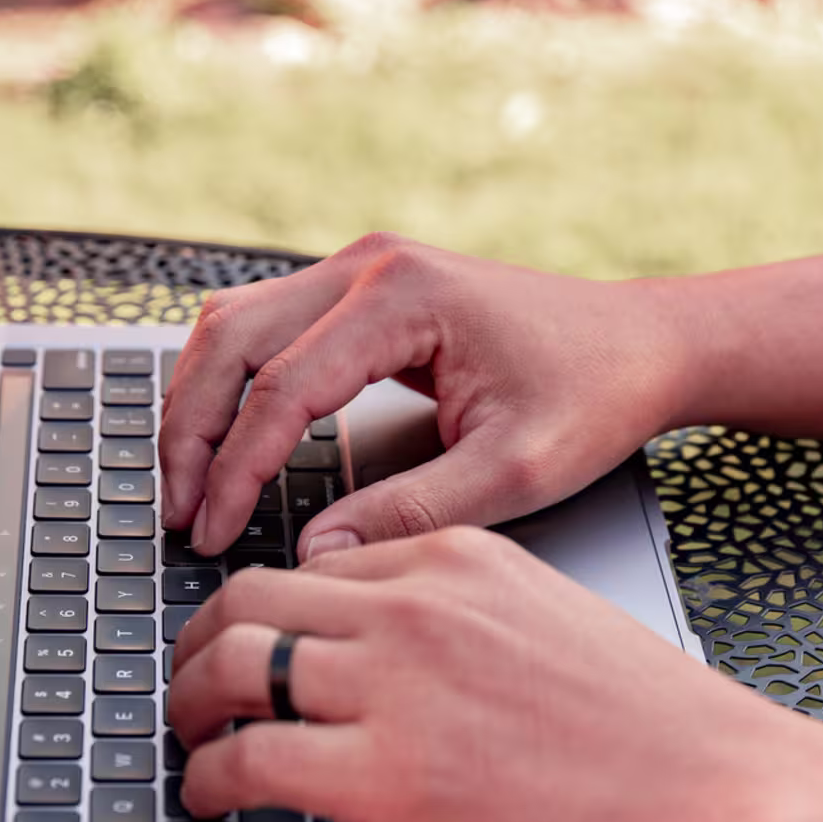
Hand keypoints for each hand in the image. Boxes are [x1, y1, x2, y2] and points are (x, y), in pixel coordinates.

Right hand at [158, 233, 697, 558]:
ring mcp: (359, 268)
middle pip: (230, 339)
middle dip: (190, 430)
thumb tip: (316, 557)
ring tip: (187, 482)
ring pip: (233, 324)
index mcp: (403, 297)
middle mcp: (368, 264)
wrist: (643, 343)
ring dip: (198, 401)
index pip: (283, 388)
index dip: (237, 469)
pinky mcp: (360, 289)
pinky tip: (221, 439)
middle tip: (179, 510)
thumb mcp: (513, 473)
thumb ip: (409, 514)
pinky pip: (264, 327)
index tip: (216, 533)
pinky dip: (230, 382)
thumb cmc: (594, 395)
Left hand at [165, 527, 817, 821]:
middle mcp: (417, 602)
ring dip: (186, 707)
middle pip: (249, 595)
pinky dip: (208, 779)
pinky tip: (211, 800)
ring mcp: (398, 682)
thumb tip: (395, 675)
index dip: (262, 608)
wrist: (738, 798)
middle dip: (198, 643)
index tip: (245, 644)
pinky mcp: (389, 773)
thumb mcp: (552, 631)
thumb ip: (464, 632)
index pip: (316, 561)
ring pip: (230, 664)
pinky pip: (247, 759)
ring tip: (187, 742)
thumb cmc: (668, 737)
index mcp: (460, 556)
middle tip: (188, 686)